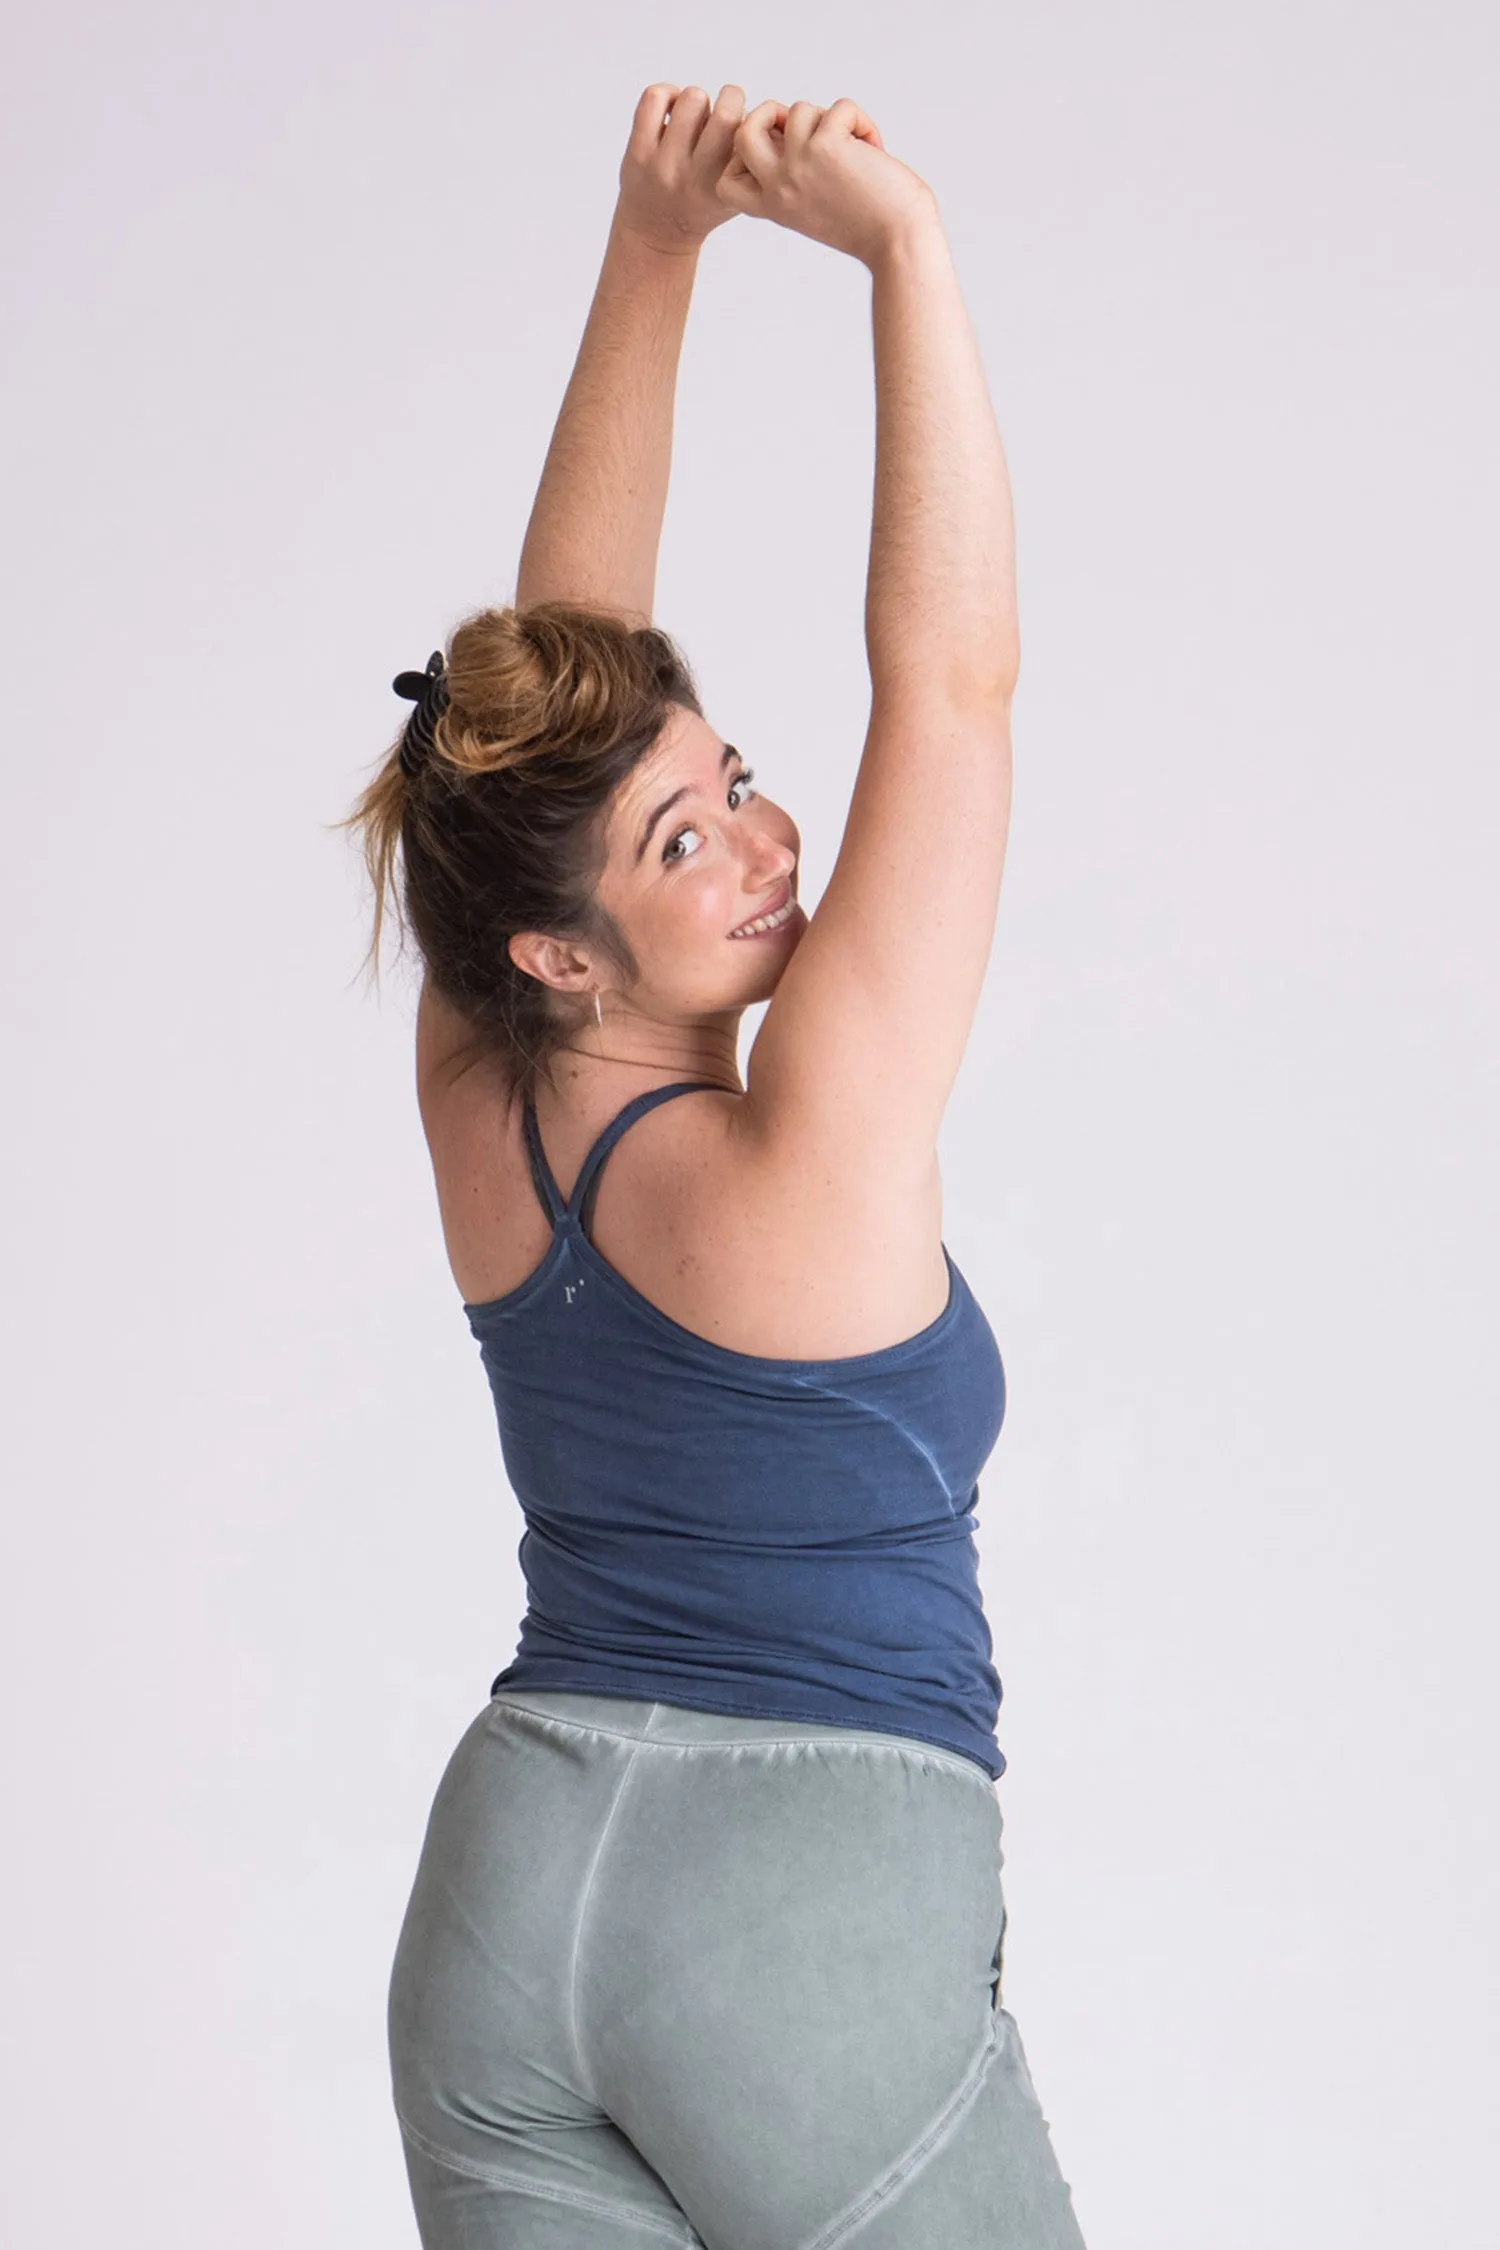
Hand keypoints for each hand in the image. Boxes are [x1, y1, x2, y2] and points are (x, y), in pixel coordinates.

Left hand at [615, 83, 747, 256]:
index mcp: (723, 187)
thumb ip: (749, 164)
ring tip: (695, 115)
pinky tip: (673, 108)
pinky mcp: (637, 151)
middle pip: (725, 114)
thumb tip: (763, 119)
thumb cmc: (702, 207)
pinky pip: (654, 97)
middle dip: (731, 99)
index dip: (750, 120)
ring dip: (698, 99)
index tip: (743, 127)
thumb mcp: (735, 197)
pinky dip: (668, 92)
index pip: (748, 136)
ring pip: (692, 98)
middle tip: (724, 109)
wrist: (657, 234)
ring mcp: (663, 164)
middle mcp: (694, 177)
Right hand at [715, 97, 935, 266]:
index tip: (776, 153)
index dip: (743, 156)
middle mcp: (778, 187)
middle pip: (742, 131)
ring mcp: (798, 165)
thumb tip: (790, 122)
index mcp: (774, 207)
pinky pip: (839, 108)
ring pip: (798, 109)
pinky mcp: (825, 145)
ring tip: (855, 146)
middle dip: (769, 113)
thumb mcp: (817, 207)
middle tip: (804, 125)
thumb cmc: (869, 226)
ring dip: (830, 118)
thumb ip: (796, 177)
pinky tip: (875, 149)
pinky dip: (861, 121)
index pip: (727, 182)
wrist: (900, 242)